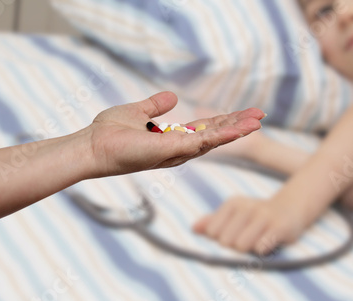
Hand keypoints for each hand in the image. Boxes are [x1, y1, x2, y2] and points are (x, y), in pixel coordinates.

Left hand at [87, 91, 264, 176]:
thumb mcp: (137, 112)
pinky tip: (238, 129)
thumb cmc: (110, 133)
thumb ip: (155, 106)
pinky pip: (200, 142)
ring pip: (213, 140)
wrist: (92, 146)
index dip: (224, 122)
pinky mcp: (170, 151)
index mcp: (172, 139)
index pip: (204, 129)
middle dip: (237, 126)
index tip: (243, 114)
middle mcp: (177, 149)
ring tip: (257, 121)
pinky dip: (221, 135)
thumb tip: (172, 97)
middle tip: (259, 116)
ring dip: (236, 131)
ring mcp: (175, 152)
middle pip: (214, 136)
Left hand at [193, 194, 309, 255]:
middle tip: (247, 240)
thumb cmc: (256, 215)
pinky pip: (261, 248)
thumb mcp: (234, 213)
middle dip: (234, 246)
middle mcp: (247, 207)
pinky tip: (268, 245)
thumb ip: (213, 221)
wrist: (290, 208)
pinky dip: (262, 252)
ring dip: (248, 251)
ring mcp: (264, 217)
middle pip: (225, 241)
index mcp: (233, 203)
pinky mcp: (280, 228)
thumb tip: (193, 228)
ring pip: (241, 246)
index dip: (220, 239)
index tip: (233, 235)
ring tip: (256, 242)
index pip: (212, 232)